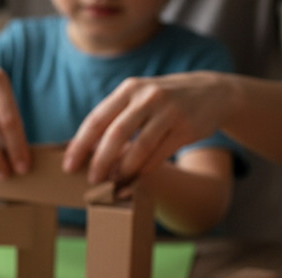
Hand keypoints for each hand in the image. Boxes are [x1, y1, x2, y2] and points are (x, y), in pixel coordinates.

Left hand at [63, 71, 233, 183]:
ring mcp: (169, 112)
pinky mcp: (186, 128)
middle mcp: (148, 97)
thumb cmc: (163, 102)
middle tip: (91, 180)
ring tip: (112, 183)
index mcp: (129, 89)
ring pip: (139, 147)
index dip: (80, 145)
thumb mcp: (139, 98)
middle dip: (100, 161)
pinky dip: (142, 172)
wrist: (213, 92)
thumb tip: (84, 150)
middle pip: (116, 134)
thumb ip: (115, 118)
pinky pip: (158, 156)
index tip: (68, 166)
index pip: (97, 119)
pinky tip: (132, 181)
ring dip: (123, 170)